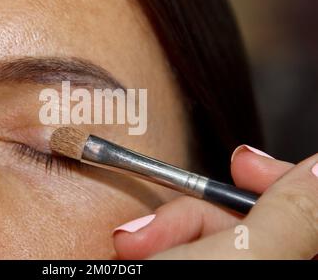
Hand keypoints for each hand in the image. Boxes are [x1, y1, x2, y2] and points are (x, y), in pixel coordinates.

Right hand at [113, 146, 317, 258]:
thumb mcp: (238, 257)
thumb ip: (289, 214)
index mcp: (293, 271)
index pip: (312, 214)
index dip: (281, 182)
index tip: (243, 164)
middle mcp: (266, 269)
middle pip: (252, 218)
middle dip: (199, 208)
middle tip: (165, 214)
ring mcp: (226, 269)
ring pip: (212, 228)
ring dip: (165, 227)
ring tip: (132, 244)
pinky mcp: (194, 267)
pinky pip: (187, 241)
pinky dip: (156, 239)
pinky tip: (132, 248)